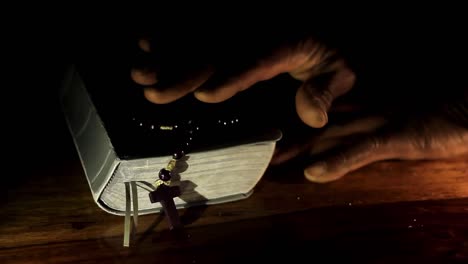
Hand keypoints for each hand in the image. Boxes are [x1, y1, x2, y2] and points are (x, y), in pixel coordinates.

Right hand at [131, 33, 355, 127]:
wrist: (321, 18)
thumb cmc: (331, 49)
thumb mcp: (342, 69)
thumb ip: (326, 90)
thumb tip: (313, 118)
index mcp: (286, 42)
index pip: (257, 59)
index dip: (233, 76)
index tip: (207, 95)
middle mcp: (255, 30)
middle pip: (216, 50)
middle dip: (183, 72)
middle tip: (153, 93)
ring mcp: (238, 23)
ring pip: (197, 38)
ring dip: (166, 55)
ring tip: (139, 73)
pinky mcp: (227, 21)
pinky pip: (194, 23)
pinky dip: (167, 33)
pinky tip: (144, 42)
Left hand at [272, 109, 467, 182]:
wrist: (463, 107)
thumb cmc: (430, 117)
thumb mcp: (391, 127)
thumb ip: (365, 137)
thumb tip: (338, 152)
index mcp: (360, 113)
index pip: (318, 122)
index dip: (292, 130)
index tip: (267, 141)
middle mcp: (361, 116)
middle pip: (314, 129)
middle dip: (284, 141)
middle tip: (254, 152)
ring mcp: (376, 125)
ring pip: (328, 137)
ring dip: (298, 150)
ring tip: (269, 162)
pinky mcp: (395, 137)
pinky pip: (362, 150)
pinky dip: (338, 162)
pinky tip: (314, 173)